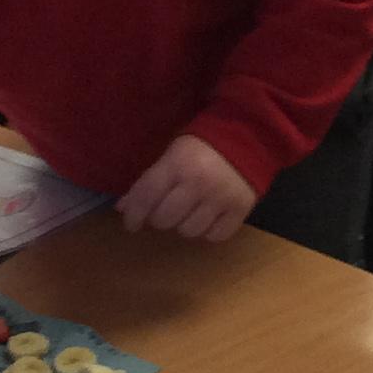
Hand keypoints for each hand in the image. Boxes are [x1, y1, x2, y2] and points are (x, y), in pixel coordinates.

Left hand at [118, 134, 256, 240]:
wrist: (250, 136)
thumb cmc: (204, 144)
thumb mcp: (173, 154)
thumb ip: (149, 180)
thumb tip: (123, 207)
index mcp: (178, 164)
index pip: (146, 196)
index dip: (133, 215)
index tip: (131, 224)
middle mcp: (199, 183)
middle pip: (165, 219)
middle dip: (159, 218)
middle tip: (165, 210)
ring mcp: (221, 199)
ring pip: (189, 231)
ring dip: (184, 224)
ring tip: (189, 212)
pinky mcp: (241, 210)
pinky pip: (215, 236)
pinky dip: (208, 231)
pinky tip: (208, 218)